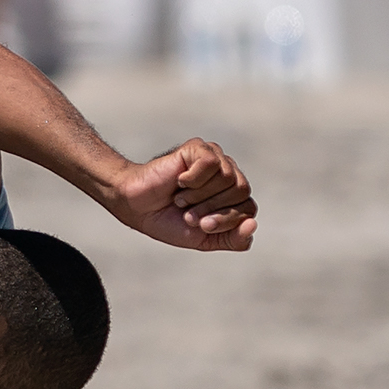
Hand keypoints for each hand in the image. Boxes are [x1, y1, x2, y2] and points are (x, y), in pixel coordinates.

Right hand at [104, 138, 256, 251]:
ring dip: (198, 196)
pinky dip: (194, 179)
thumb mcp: (204, 239)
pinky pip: (211, 162)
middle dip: (212, 209)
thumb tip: (253, 224)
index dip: (226, 221)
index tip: (200, 227)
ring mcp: (215, 158)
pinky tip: (180, 181)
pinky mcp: (198, 148)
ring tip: (180, 198)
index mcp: (232, 197)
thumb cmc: (168, 221)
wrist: (136, 208)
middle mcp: (228, 174)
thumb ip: (232, 239)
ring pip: (228, 177)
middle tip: (188, 214)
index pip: (249, 208)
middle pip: (241, 191)